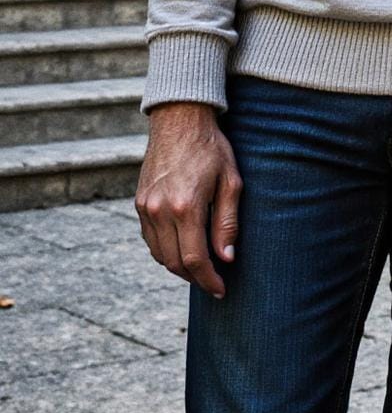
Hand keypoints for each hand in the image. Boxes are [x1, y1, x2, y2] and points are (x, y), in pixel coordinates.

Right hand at [135, 102, 241, 298]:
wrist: (179, 122)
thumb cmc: (212, 149)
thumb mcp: (231, 182)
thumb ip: (227, 222)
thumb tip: (227, 257)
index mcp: (186, 208)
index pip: (195, 259)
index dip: (209, 280)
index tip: (221, 290)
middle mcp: (160, 212)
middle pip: (175, 262)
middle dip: (195, 278)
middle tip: (214, 283)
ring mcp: (145, 209)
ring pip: (159, 254)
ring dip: (179, 267)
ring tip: (201, 269)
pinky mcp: (139, 204)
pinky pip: (150, 239)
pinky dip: (165, 251)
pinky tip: (182, 249)